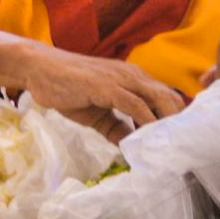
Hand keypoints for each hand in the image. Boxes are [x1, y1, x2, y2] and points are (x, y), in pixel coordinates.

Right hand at [20, 44, 184, 142]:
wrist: (38, 68)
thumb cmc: (65, 87)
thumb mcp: (95, 113)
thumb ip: (115, 127)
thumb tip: (130, 148)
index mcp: (132, 79)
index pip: (164, 97)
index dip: (174, 119)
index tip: (178, 143)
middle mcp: (132, 75)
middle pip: (169, 98)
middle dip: (178, 123)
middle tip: (181, 149)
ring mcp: (120, 78)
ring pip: (157, 98)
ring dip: (167, 124)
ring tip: (172, 148)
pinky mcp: (106, 86)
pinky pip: (134, 105)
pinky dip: (145, 122)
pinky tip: (147, 140)